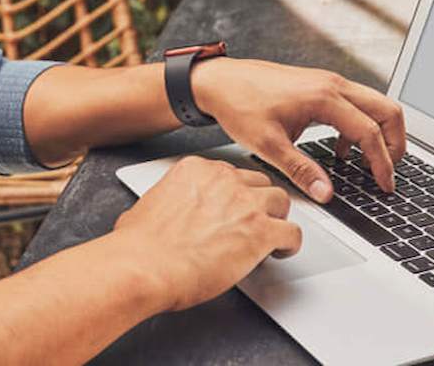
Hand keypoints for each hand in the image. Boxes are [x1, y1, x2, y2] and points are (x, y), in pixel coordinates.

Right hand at [113, 155, 300, 311]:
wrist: (145, 264)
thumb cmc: (141, 243)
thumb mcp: (150, 204)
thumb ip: (169, 201)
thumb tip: (167, 214)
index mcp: (196, 169)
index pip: (230, 173)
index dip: (235, 194)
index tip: (234, 207)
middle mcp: (223, 179)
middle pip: (258, 182)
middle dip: (258, 203)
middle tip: (252, 223)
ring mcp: (244, 203)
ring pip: (281, 201)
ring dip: (276, 219)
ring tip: (269, 238)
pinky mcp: (260, 232)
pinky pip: (292, 233)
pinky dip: (289, 245)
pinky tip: (280, 253)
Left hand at [194, 58, 405, 201]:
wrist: (219, 80)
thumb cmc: (239, 104)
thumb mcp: (267, 145)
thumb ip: (300, 170)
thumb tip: (326, 193)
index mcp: (323, 97)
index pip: (369, 132)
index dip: (382, 163)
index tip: (384, 186)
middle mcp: (331, 84)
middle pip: (386, 110)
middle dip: (396, 143)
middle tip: (388, 173)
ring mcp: (327, 81)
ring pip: (374, 104)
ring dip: (378, 134)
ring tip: (367, 166)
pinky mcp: (320, 84)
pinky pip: (355, 104)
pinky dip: (360, 126)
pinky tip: (341, 151)